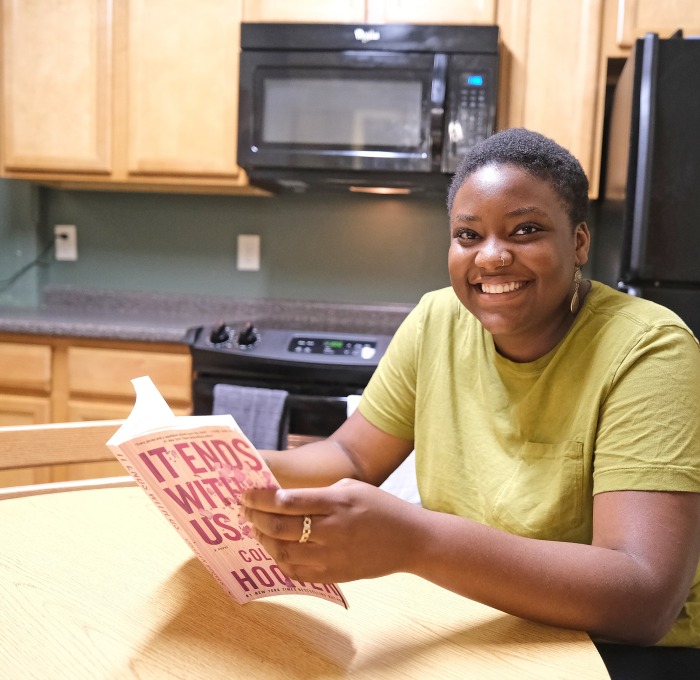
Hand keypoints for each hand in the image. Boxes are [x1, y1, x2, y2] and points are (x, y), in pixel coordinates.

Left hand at [242, 478, 420, 583]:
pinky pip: (296, 572)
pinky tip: (277, 549)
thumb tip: (282, 497)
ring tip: (258, 529)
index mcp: (335, 502)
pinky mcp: (334, 575)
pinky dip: (280, 560)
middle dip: (255, 517)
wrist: (409, 540)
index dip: (259, 498)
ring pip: (282, 552)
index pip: (285, 501)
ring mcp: (331, 556)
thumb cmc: (380, 507)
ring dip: (263, 539)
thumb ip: (318, 492)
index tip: (247, 494)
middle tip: (246, 510)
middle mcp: (331, 529)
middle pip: (278, 527)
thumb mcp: (351, 486)